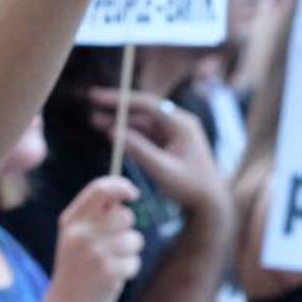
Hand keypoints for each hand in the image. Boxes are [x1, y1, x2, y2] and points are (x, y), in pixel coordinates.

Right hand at [48, 176, 144, 301]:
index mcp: (71, 221)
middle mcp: (81, 234)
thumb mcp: (75, 237)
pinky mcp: (109, 272)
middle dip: (127, 228)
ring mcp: (95, 253)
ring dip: (130, 251)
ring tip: (112, 262)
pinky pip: (134, 260)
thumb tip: (123, 194)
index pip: (100, 189)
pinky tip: (113, 277)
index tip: (133, 193)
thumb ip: (93, 215)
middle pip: (124, 215)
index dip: (121, 186)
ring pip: (134, 239)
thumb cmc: (77, 267)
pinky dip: (129, 269)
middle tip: (114, 243)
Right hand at [89, 92, 228, 217]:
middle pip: (142, 110)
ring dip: (120, 122)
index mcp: (181, 124)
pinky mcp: (168, 144)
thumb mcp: (161, 170)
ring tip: (94, 120)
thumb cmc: (189, 188)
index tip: (98, 97)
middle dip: (117, 107)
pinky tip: (110, 134)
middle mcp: (178, 123)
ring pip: (141, 122)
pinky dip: (128, 134)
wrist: (209, 204)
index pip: (147, 104)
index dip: (121, 99)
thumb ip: (138, 149)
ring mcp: (173, 133)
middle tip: (92, 100)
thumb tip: (113, 131)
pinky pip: (144, 134)